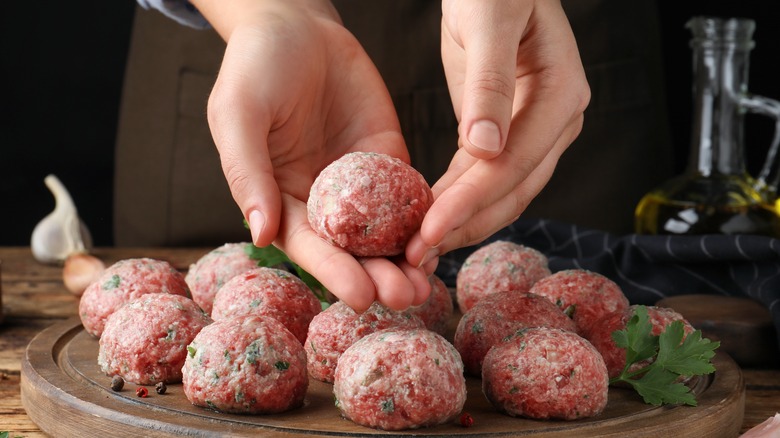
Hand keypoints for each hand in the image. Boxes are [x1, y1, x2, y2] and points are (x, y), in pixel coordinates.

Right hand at [190, 0, 431, 310]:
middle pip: (352, 250)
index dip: (333, 272)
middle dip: (378, 276)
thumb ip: (248, 171)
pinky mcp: (389, 160)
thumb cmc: (255, 68)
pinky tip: (444, 235)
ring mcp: (359, 184)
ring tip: (427, 282)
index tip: (360, 296)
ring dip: (406, 259)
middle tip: (407, 296)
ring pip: (385, 232)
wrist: (296, 25)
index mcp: (279, 200)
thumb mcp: (239, 114)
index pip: (308, 246)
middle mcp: (321, 201)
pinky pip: (410, 193)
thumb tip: (259, 234)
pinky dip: (426, 218)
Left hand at [406, 0, 589, 265]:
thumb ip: (489, 82)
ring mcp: (540, 130)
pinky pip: (488, 177)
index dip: (471, 201)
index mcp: (560, 95)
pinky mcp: (513, 132)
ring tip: (417, 252)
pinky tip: (431, 218)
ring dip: (463, 223)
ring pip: (504, 192)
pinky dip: (460, 200)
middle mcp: (558, 120)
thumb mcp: (488, 21)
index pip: (514, 163)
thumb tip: (485, 148)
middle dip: (465, 225)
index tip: (428, 230)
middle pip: (514, 189)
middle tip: (416, 258)